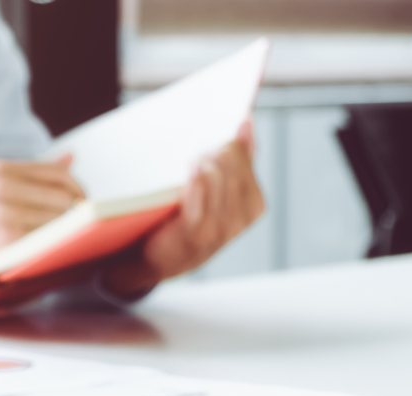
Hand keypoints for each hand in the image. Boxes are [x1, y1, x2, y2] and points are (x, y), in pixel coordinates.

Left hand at [102, 119, 263, 296]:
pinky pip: (201, 196)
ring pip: (216, 174)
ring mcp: (222, 227)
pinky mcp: (197, 233)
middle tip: (191, 152)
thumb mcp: (216, 190)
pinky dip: (196, 180)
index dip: (222, 143)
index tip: (204, 142)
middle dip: (210, 152)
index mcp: (253, 203)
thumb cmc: (187, 220)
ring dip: (200, 163)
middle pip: (229, 162)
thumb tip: (245, 120)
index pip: (243, 156)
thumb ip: (236, 159)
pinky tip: (191, 172)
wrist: (158, 259)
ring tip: (187, 164)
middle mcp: (243, 216)